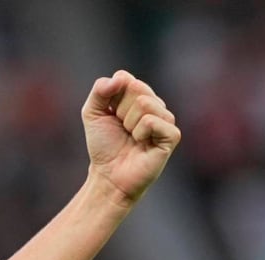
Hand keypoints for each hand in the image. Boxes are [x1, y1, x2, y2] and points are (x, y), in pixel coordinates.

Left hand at [81, 70, 179, 207]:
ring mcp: (166, 119)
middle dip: (119, 112)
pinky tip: (142, 143)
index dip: (111, 99)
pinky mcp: (172, 135)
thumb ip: (100, 91)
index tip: (110, 116)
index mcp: (139, 96)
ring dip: (129, 124)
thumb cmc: (103, 146)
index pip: (125, 78)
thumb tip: (120, 77)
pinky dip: (139, 133)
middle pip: (135, 88)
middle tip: (122, 130)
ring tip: (132, 138)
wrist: (109, 176)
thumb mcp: (92, 114)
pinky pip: (151, 120)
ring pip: (144, 103)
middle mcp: (155, 104)